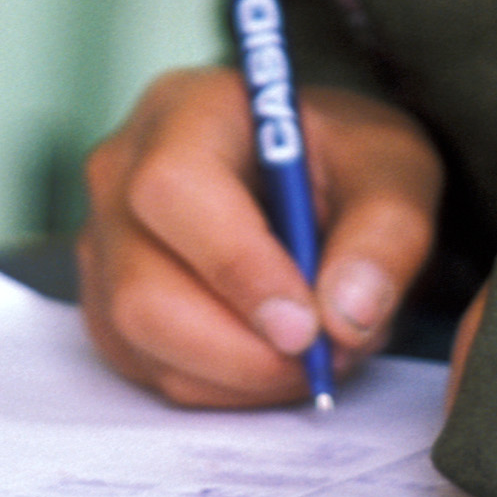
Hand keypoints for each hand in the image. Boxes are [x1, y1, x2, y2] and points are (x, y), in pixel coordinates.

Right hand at [80, 63, 439, 408]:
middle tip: (318, 361)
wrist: (314, 183)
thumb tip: (344, 314)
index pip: (176, 189)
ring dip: (235, 374)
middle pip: (141, 285)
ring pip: (138, 337)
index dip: (237, 267)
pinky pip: (144, 367)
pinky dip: (216, 386)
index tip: (306, 326)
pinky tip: (268, 358)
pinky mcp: (104, 302)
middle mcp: (121, 171)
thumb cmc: (343, 163)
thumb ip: (385, 233)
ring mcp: (103, 240)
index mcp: (185, 110)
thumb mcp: (394, 171)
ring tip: (309, 354)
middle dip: (237, 348)